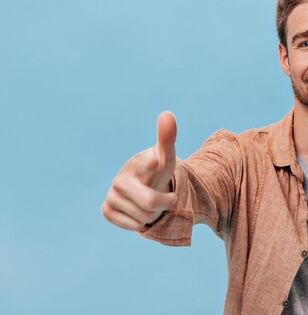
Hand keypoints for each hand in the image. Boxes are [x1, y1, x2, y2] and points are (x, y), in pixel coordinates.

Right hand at [101, 111, 178, 230]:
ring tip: (149, 202)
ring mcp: (112, 194)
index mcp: (140, 164)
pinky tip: (137, 210)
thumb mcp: (167, 157)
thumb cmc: (157, 170)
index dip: (151, 165)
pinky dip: (140, 223)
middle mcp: (122, 178)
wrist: (143, 186)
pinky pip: (133, 225)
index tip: (155, 161)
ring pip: (144, 217)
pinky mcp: (106, 210)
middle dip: (164, 204)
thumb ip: (168, 137)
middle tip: (168, 198)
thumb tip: (167, 114)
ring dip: (153, 214)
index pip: (146, 165)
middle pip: (150, 203)